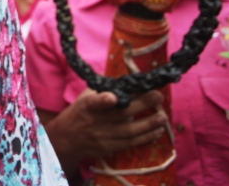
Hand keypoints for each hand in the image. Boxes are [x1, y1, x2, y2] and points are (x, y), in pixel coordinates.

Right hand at [39, 89, 167, 176]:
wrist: (66, 139)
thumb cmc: (79, 112)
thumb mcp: (84, 98)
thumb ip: (102, 89)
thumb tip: (125, 79)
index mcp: (86, 106)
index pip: (93, 102)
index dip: (103, 100)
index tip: (114, 97)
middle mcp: (95, 122)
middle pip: (120, 115)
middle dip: (141, 104)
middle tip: (158, 96)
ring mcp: (102, 137)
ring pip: (129, 131)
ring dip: (148, 124)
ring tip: (163, 117)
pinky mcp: (108, 148)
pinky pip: (130, 143)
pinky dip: (144, 138)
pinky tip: (156, 132)